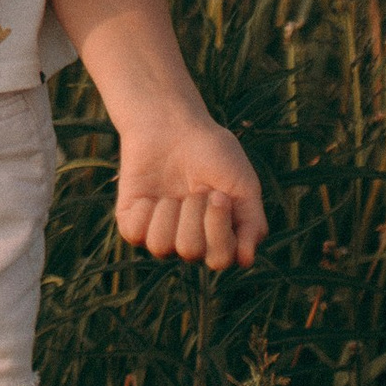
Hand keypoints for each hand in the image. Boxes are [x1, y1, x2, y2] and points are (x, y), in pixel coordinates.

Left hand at [113, 116, 266, 270]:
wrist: (172, 125)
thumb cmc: (213, 154)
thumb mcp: (243, 185)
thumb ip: (252, 223)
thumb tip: (246, 260)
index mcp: (219, 239)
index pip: (220, 260)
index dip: (218, 228)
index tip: (219, 194)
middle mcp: (191, 244)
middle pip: (190, 252)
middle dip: (193, 213)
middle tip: (194, 188)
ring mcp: (161, 236)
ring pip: (161, 247)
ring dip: (168, 212)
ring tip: (172, 193)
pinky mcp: (132, 224)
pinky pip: (134, 234)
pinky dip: (144, 209)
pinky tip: (150, 195)